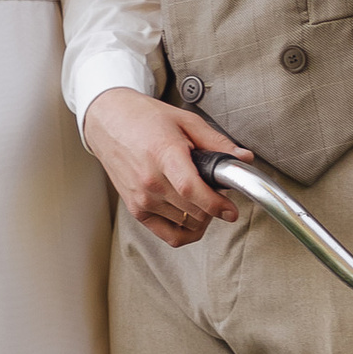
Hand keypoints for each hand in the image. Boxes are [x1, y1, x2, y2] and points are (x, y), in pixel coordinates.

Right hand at [82, 87, 244, 244]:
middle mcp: (150, 181)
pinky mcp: (136, 210)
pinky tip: (192, 217)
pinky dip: (187, 231)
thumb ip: (216, 142)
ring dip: (202, 216)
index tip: (231, 210)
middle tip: (217, 191)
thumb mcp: (185, 121)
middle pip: (194, 211)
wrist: (109, 122)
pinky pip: (170, 236)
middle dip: (214, 206)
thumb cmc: (144, 118)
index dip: (216, 204)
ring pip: (187, 224)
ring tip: (201, 197)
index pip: (191, 190)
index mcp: (163, 154)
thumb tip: (243, 158)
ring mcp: (141, 199)